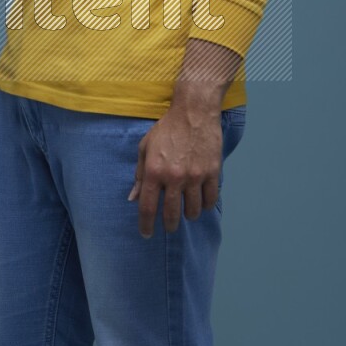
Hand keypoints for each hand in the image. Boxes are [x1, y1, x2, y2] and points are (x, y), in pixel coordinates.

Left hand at [127, 91, 222, 236]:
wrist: (194, 111)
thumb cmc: (167, 128)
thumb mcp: (145, 148)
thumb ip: (140, 175)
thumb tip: (133, 198)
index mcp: (154, 171)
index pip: (148, 207)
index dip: (146, 225)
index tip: (146, 233)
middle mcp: (174, 177)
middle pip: (171, 214)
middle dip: (169, 226)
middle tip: (169, 228)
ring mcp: (195, 176)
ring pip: (193, 211)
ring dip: (189, 216)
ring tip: (186, 212)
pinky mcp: (212, 172)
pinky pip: (210, 200)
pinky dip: (206, 205)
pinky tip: (201, 202)